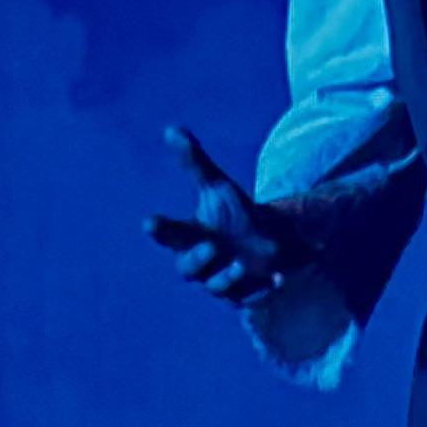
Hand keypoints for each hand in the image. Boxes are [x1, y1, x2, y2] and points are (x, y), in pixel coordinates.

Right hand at [143, 126, 304, 304]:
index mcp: (189, 237)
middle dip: (196, 259)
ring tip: (243, 265)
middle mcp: (201, 263)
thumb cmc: (234, 213)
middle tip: (210, 246)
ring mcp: (222, 280)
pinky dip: (262, 290)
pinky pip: (250, 298)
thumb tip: (172, 128)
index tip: (149, 221)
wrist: (266, 238)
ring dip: (229, 277)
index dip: (159, 229)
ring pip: (217, 287)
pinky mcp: (245, 293)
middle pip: (187, 268)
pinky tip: (278, 280)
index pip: (168, 234)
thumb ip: (194, 162)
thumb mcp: (217, 186)